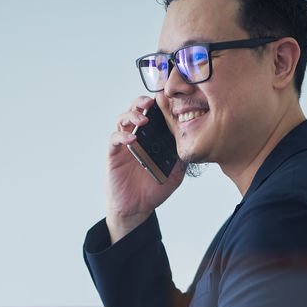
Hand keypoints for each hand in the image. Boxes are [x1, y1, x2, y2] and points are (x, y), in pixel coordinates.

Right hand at [105, 96, 184, 241]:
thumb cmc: (154, 190)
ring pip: (123, 120)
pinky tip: (132, 138)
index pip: (154, 115)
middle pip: (136, 111)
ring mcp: (125, 145)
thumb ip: (181, 157)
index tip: (169, 98)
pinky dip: (122, 135)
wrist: (137, 209)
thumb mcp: (175, 173)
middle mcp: (138, 138)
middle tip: (152, 102)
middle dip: (143, 102)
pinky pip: (115, 139)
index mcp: (152, 139)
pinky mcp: (114, 154)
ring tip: (143, 118)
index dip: (159, 105)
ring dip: (132, 114)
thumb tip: (193, 141)